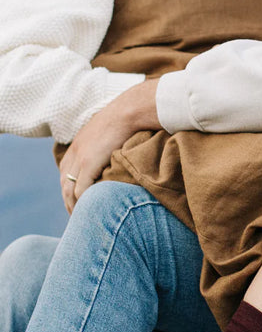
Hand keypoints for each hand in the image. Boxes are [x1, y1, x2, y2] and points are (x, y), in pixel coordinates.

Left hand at [59, 79, 160, 212]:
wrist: (128, 112)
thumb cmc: (126, 122)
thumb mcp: (110, 135)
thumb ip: (107, 148)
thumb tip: (117, 156)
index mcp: (77, 146)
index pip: (65, 173)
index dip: (68, 189)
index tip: (76, 203)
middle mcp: (74, 153)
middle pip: (64, 183)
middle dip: (67, 201)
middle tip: (76, 217)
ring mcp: (80, 158)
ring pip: (69, 189)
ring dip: (73, 206)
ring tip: (80, 220)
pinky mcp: (88, 163)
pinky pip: (81, 188)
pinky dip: (82, 201)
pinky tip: (87, 211)